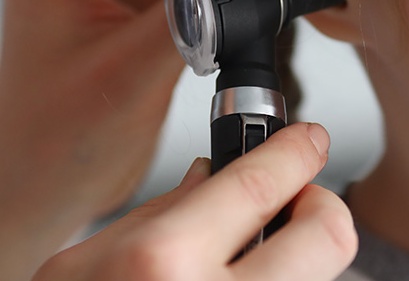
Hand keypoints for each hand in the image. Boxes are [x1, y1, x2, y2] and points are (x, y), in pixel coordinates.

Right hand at [36, 123, 356, 280]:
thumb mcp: (78, 269)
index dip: (296, 153)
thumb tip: (211, 176)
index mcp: (162, 264)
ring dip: (294, 264)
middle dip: (322, 208)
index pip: (262, 183)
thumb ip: (155, 216)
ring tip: (247, 264)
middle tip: (298, 203)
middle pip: (330, 237)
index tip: (308, 141)